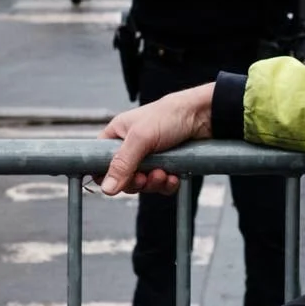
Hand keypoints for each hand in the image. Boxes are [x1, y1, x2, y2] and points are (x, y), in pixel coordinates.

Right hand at [98, 83, 214, 195]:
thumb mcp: (141, 138)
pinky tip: (173, 177)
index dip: (105, 175)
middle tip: (144, 178)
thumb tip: (106, 189)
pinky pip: (161, 184)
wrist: (204, 115)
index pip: (100, 160)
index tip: (115, 183)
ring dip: (153, 183)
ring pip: (143, 183)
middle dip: (135, 182)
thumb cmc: (169, 116)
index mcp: (118, 135)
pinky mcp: (167, 165)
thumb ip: (122, 164)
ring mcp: (150, 157)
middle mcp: (132, 147)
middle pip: (122, 178)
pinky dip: (166, 184)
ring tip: (163, 174)